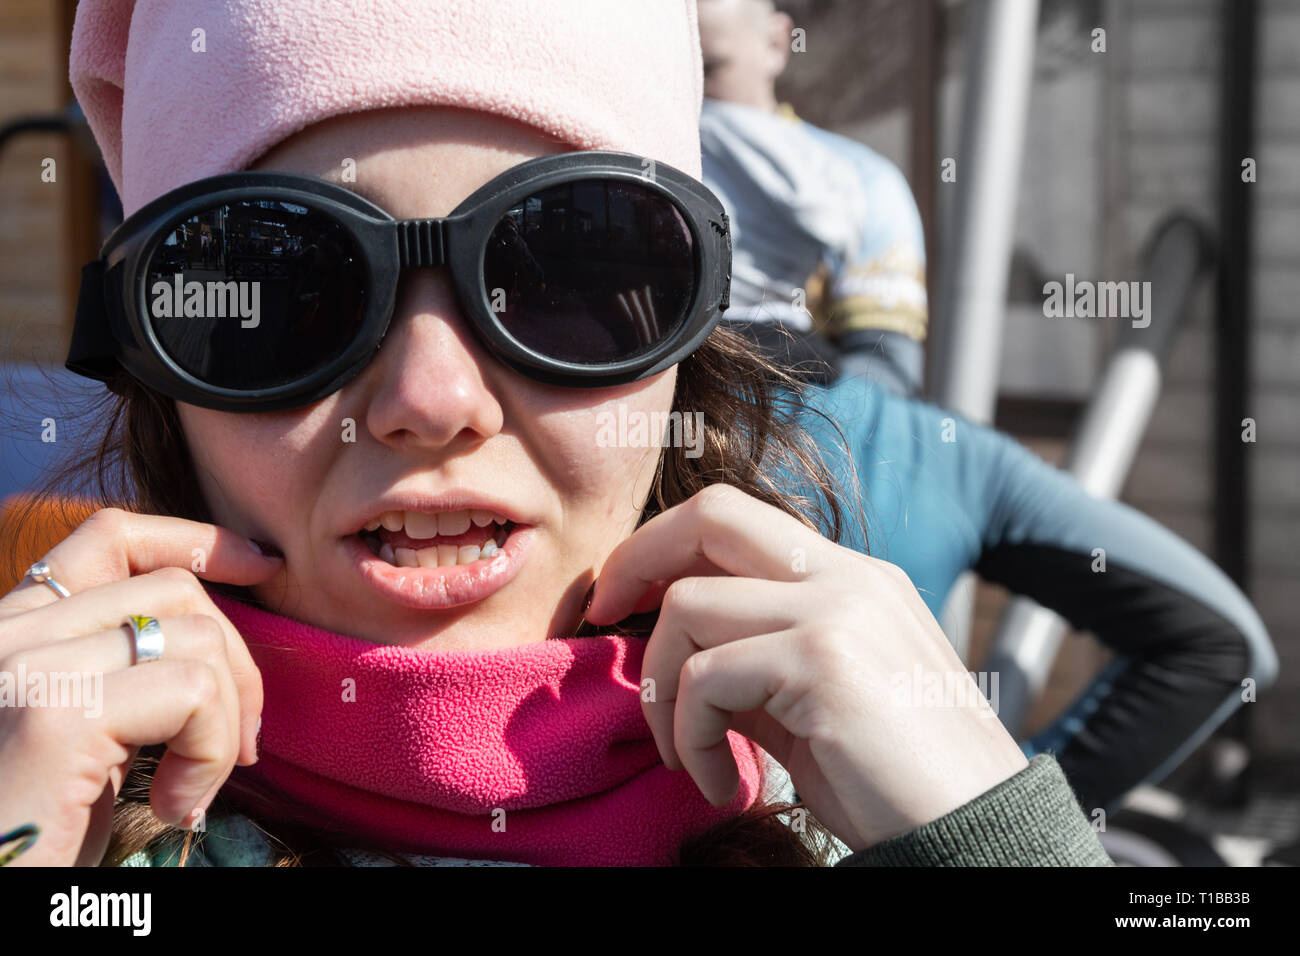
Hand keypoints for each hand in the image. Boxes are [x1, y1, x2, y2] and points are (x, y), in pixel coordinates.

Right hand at [0, 509, 281, 865]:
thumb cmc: (35, 836)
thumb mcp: (86, 739)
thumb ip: (125, 674)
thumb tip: (222, 637)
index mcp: (12, 633)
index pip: (110, 537)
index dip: (197, 538)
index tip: (261, 565)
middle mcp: (7, 635)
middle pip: (174, 590)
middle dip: (238, 663)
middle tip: (243, 745)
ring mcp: (27, 667)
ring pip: (196, 639)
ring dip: (227, 722)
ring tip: (195, 787)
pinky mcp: (57, 715)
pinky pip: (193, 693)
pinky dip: (212, 752)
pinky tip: (178, 804)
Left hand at [585, 484, 1028, 852]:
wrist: (975, 834)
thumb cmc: (895, 782)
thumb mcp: (813, 705)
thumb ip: (751, 667)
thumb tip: (671, 662)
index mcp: (851, 578)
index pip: (736, 519)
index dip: (662, 547)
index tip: (619, 600)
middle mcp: (848, 577)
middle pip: (711, 514)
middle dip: (634, 560)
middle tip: (600, 617)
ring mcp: (838, 610)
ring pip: (688, 605)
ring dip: (662, 690)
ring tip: (687, 754)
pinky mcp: (823, 660)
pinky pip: (704, 678)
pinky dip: (689, 736)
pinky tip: (721, 784)